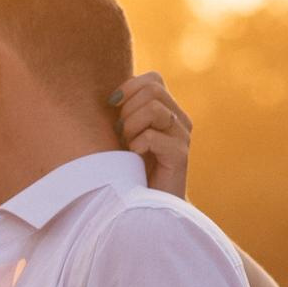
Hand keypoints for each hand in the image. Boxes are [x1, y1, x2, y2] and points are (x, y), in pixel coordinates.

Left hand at [110, 70, 192, 197]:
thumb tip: (106, 95)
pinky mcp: (180, 156)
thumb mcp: (122, 135)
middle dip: (128, 109)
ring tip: (128, 146)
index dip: (129, 88)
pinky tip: (134, 156)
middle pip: (152, 90)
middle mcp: (179, 120)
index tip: (112, 107)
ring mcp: (182, 137)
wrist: (147, 207)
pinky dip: (138, 143)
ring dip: (131, 126)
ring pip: (154, 109)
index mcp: (167, 111)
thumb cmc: (128, 170)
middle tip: (121, 134)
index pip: (153, 79)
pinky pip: (154, 136)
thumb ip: (121, 113)